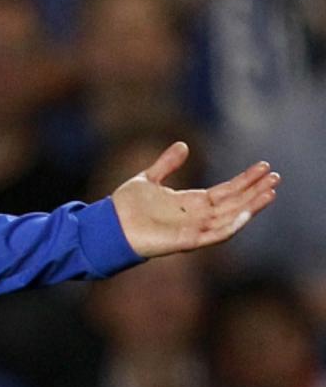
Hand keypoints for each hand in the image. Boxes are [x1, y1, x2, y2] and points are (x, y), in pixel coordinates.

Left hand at [111, 142, 278, 258]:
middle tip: (276, 176)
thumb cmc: (126, 206)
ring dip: (251, 206)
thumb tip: (183, 145)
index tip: (263, 167)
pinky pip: (215, 234)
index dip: (245, 180)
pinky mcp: (187, 241)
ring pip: (231, 218)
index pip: (226, 191)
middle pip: (234, 203)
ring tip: (271, 192)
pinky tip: (246, 212)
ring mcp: (194, 229)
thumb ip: (167, 164)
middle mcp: (197, 217)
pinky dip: (232, 225)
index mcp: (191, 202)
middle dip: (255, 190)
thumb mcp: (149, 178)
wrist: (108, 224)